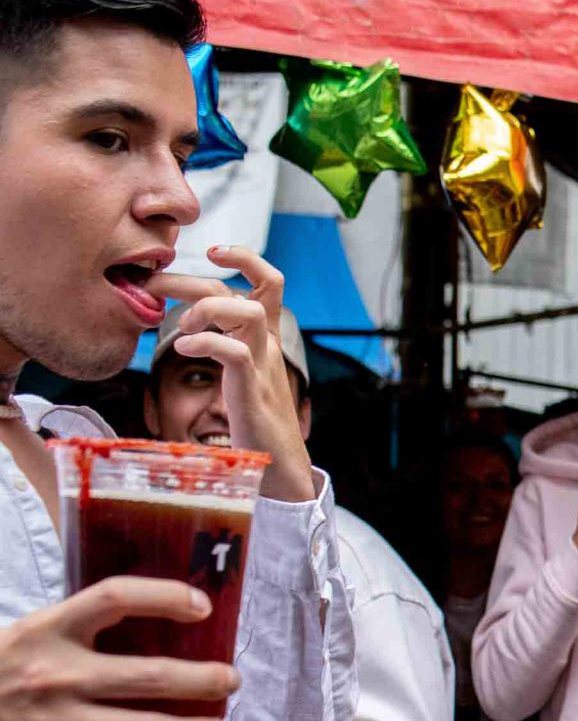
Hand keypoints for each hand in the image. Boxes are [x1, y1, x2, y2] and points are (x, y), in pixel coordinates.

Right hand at [0, 578, 238, 720]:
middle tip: (230, 681)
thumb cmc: (12, 662)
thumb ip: (93, 619)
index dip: (162, 597)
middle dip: (199, 681)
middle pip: (144, 677)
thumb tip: (175, 608)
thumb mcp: (41, 626)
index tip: (203, 606)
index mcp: (53, 628)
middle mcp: (58, 676)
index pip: (113, 598)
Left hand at [147, 247, 313, 502]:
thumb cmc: (256, 426)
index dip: (244, 258)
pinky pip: (234, 351)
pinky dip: (204, 343)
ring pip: (248, 312)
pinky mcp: (253, 389)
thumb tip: (185, 331)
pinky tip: (182, 349)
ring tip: (180, 329)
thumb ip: (224, 348)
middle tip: (153, 283)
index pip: (269, 281)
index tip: (212, 253)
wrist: (281, 467)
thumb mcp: (242, 377)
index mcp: (267, 339)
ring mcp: (264, 366)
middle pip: (244, 289)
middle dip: (194, 277)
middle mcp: (269, 345)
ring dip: (206, 309)